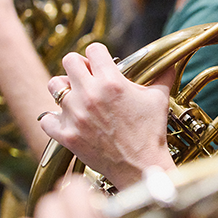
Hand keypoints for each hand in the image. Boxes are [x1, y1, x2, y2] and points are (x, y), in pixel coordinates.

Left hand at [39, 43, 177, 188]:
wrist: (140, 167)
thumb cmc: (150, 133)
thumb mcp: (159, 98)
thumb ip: (163, 75)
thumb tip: (170, 61)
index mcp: (112, 82)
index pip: (94, 50)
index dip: (99, 54)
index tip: (101, 63)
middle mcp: (90, 95)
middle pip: (69, 61)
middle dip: (79, 65)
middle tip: (87, 76)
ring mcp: (75, 116)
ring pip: (54, 85)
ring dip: (64, 88)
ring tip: (75, 96)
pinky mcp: (67, 135)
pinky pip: (46, 119)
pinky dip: (54, 119)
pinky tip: (66, 120)